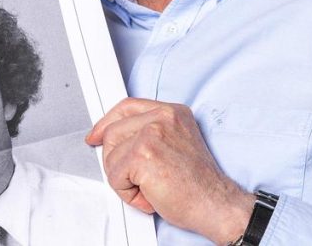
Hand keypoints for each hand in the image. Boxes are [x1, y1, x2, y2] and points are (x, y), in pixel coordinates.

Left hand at [86, 98, 253, 243]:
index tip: (96, 135)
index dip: (107, 122)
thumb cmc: (198, 184)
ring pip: (110, 155)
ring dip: (124, 179)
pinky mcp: (142, 154)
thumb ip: (149, 135)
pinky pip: (114, 176)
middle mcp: (162, 117)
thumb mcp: (176, 145)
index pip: (128, 106)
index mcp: (172, 112)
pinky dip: (127, 193)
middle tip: (136, 178)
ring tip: (149, 187)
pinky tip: (149, 195)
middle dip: (115, 160)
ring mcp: (152, 133)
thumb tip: (116, 139)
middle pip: (112, 131)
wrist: (214, 203)